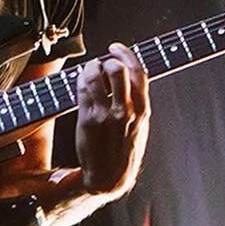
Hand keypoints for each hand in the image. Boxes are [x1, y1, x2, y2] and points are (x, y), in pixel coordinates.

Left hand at [75, 41, 149, 194]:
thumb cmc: (124, 151)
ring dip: (90, 67)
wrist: (109, 178)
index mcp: (143, 111)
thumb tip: (127, 76)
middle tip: (101, 63)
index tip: (116, 48)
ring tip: (89, 72)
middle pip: (118, 69)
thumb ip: (137, 102)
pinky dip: (81, 79)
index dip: (126, 54)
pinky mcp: (88, 119)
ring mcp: (106, 115)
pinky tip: (81, 81)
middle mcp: (126, 110)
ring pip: (97, 75)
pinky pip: (83, 89)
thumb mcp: (140, 126)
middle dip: (107, 60)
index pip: (139, 72)